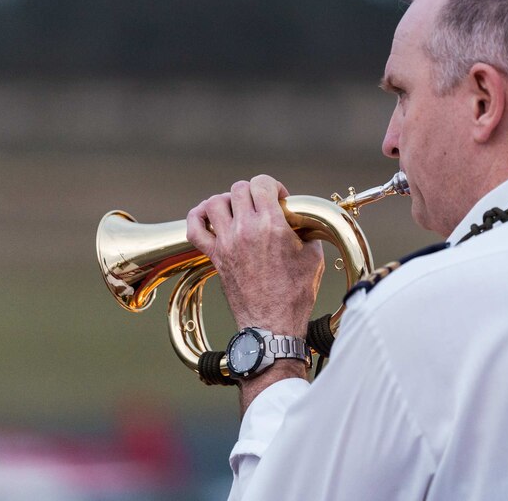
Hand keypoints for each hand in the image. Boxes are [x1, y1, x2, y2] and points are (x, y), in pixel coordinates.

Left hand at [186, 175, 324, 338]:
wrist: (273, 324)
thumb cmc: (295, 295)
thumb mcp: (313, 257)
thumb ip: (306, 232)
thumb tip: (301, 221)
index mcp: (271, 225)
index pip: (262, 183)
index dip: (272, 186)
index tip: (279, 198)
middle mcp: (246, 229)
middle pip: (239, 188)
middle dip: (252, 192)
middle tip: (261, 205)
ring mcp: (227, 242)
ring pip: (215, 202)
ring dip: (227, 201)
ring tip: (238, 210)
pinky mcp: (215, 257)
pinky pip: (194, 228)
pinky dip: (198, 217)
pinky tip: (209, 217)